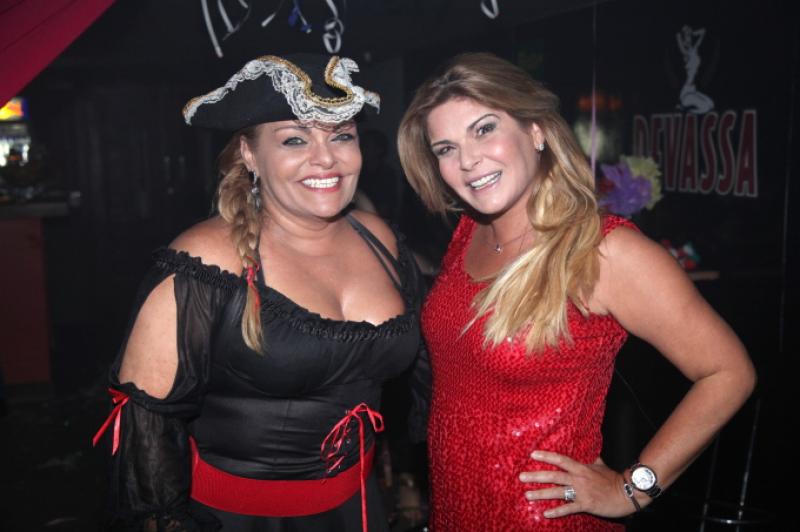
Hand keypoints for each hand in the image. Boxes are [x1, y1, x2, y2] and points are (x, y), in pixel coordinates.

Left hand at [519, 450, 639, 518]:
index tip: (532, 454)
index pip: (560, 459)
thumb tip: (589, 451)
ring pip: (558, 492)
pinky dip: (556, 511)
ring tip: (527, 495)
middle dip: (536, 476)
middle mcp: (579, 478)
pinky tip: (545, 514)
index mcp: (581, 467)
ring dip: (541, 494)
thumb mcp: (601, 465)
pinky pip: (568, 508)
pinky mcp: (586, 504)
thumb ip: (591, 459)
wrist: (627, 492)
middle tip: (521, 476)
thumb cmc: (613, 478)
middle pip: (554, 476)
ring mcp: (582, 492)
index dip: (546, 456)